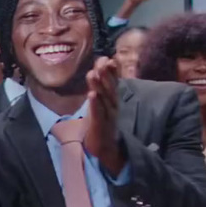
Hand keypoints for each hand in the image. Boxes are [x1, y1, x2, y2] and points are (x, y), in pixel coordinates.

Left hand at [84, 57, 123, 173]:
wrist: (105, 148)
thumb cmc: (101, 122)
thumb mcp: (102, 102)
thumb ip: (101, 84)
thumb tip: (100, 65)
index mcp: (113, 100)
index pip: (114, 82)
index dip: (111, 71)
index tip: (107, 58)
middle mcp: (113, 106)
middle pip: (110, 88)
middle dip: (106, 75)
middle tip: (102, 63)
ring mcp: (108, 116)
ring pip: (104, 99)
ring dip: (99, 86)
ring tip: (93, 74)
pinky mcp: (101, 126)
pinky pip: (98, 113)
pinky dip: (95, 104)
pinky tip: (91, 94)